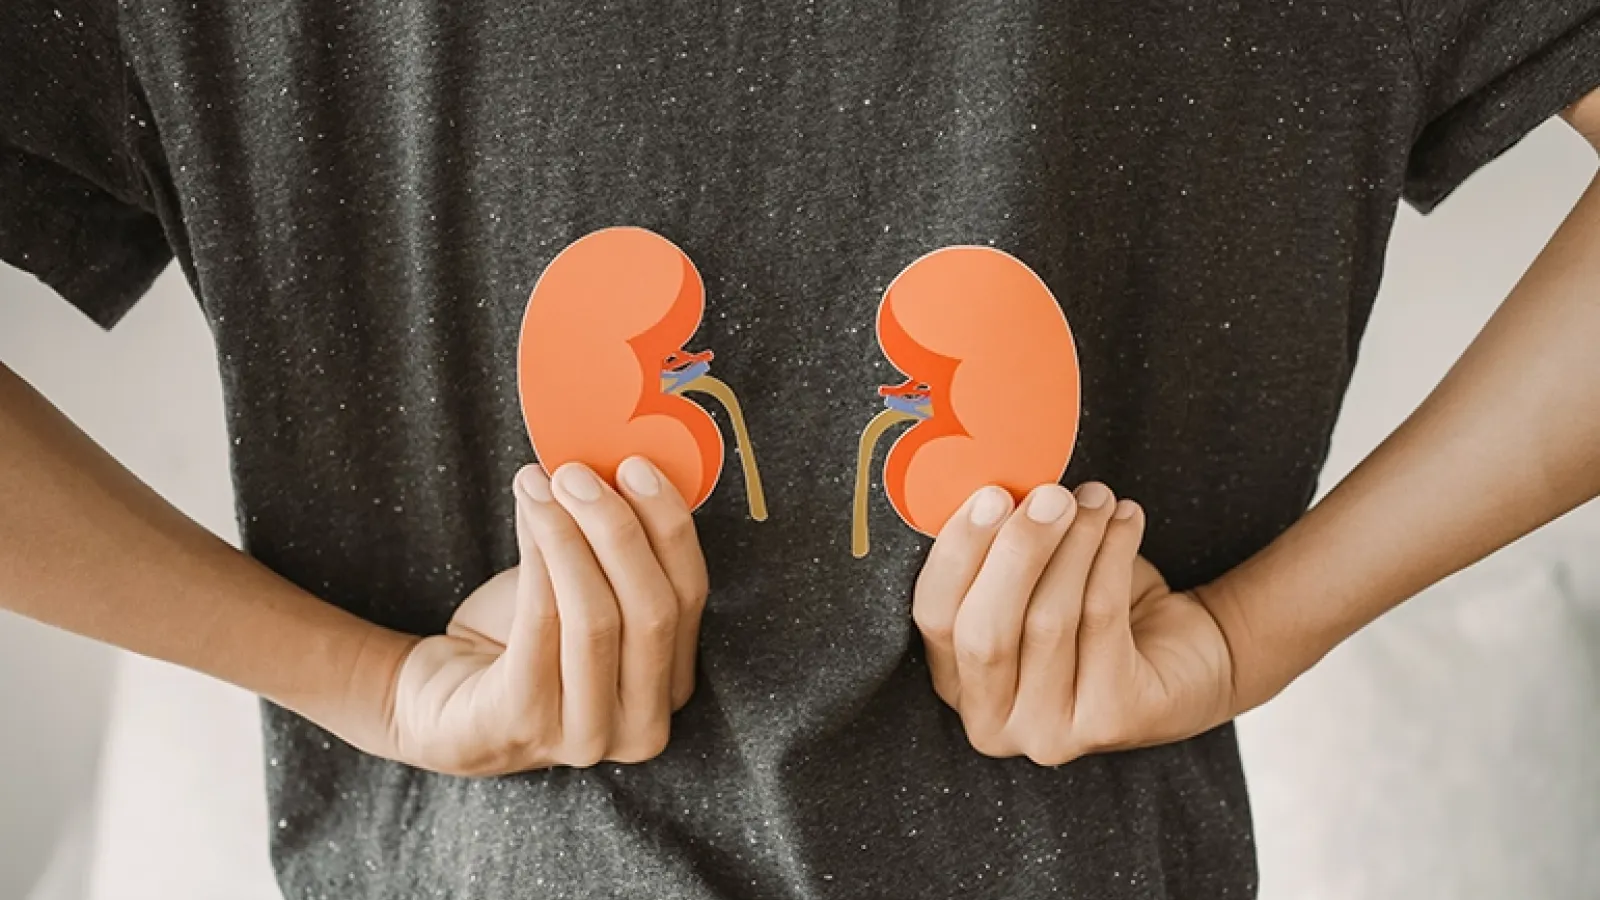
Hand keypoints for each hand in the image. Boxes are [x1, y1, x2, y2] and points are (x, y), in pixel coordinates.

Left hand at [385, 458, 706, 775]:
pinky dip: (538, 558)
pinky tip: (526, 512)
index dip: (670, 528)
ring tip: (540, 482)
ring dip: (570, 535)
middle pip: (652, 610)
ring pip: (596, 618)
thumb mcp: (586, 595)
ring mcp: (586, 735)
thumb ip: (619, 552)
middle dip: (619, 529)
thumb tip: (624, 466)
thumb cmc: (525, 640)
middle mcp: (642, 726)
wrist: (447, 703)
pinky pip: (540, 627)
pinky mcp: (525, 725)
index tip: (639, 467)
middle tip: (580, 473)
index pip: (691, 598)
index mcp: (672, 687)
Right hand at [912, 481, 1237, 765]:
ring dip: (1075, 543)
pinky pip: (1102, 622)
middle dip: (1016, 552)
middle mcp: (992, 724)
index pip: (935, 619)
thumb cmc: (1089, 608)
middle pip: (985, 632)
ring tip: (1096, 497)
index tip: (991, 495)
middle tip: (1051, 495)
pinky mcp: (1111, 722)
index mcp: (955, 684)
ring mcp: (1050, 734)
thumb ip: (996, 550)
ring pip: (1048, 620)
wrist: (1186, 654)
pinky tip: (1126, 518)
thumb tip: (987, 488)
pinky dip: (1113, 556)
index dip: (958, 555)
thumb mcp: (1030, 580)